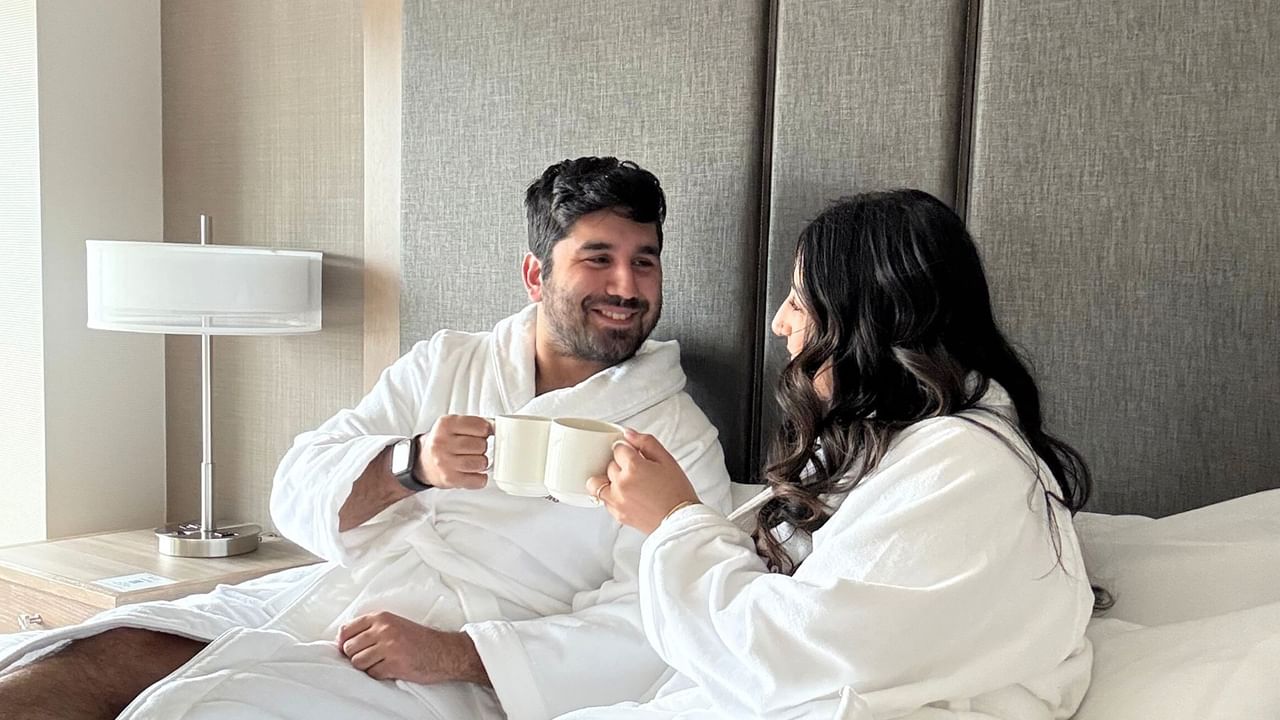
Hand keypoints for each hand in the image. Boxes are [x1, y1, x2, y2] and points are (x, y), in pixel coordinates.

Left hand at [337, 611, 489, 685]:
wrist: (444, 651)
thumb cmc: (419, 639)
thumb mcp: (394, 624)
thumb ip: (372, 629)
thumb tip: (344, 642)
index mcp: (381, 618)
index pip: (347, 629)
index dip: (344, 642)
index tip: (348, 648)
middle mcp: (383, 630)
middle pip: (349, 648)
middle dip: (356, 656)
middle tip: (369, 658)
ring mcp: (388, 647)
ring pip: (358, 662)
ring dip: (367, 667)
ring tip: (381, 663)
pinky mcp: (394, 664)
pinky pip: (372, 674)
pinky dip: (379, 675)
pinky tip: (390, 669)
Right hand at [417, 415, 492, 488]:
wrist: (422, 461)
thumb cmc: (443, 442)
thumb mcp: (453, 425)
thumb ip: (475, 423)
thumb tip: (497, 427)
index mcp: (445, 424)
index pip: (481, 426)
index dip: (486, 431)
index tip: (484, 433)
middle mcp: (442, 442)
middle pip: (481, 445)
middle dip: (482, 447)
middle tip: (473, 448)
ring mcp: (445, 462)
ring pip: (481, 463)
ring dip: (481, 463)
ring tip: (472, 460)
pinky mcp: (449, 479)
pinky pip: (478, 480)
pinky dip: (480, 478)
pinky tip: (472, 473)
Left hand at [586, 429, 699, 534]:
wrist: (681, 521)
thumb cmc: (677, 493)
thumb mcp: (667, 460)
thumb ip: (646, 442)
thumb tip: (629, 434)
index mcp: (634, 467)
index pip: (618, 448)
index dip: (628, 450)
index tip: (636, 455)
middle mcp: (621, 483)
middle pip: (609, 464)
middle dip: (621, 464)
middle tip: (638, 470)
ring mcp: (617, 500)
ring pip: (598, 482)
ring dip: (608, 479)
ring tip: (625, 482)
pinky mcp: (617, 513)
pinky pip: (604, 499)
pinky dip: (611, 495)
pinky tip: (627, 495)